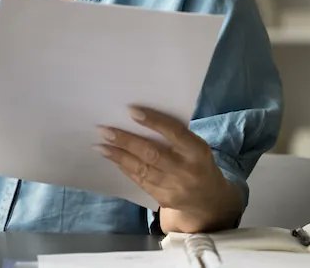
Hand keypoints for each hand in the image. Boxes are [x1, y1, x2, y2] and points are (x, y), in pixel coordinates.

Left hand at [95, 106, 241, 232]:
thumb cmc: (196, 162)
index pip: (174, 132)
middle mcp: (187, 170)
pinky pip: (140, 181)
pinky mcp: (164, 199)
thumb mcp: (195, 147)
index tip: (131, 110)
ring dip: (118, 156)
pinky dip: (125, 168)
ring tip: (101, 145)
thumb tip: (138, 118)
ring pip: (142, 169)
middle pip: (152, 153)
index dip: (153, 121)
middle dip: (125, 141)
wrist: (208, 199)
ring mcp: (175, 187)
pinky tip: (113, 159)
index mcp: (197, 150)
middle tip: (104, 130)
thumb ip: (174, 136)